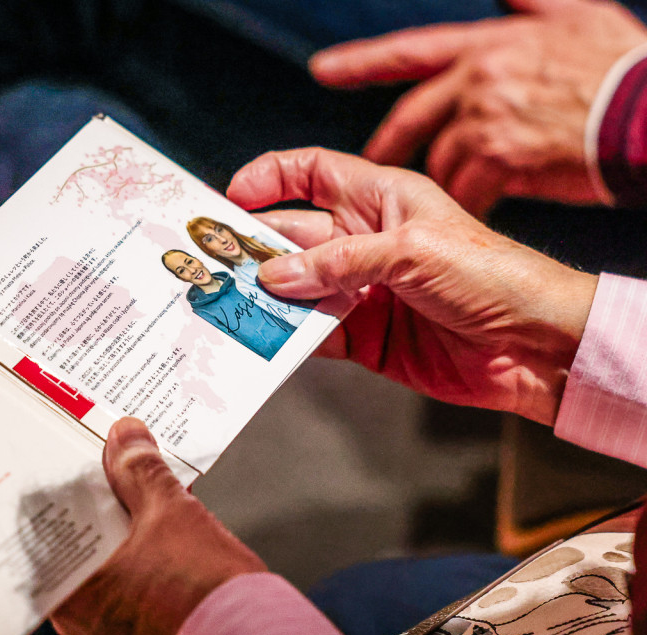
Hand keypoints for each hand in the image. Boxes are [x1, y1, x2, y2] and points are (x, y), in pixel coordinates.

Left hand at [50, 418, 265, 634]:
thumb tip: (125, 437)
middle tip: (109, 461)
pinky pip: (130, 575)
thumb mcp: (169, 511)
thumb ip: (140, 469)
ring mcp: (112, 623)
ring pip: (106, 556)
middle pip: (78, 538)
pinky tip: (160, 520)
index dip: (61, 486)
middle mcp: (81, 615)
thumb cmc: (204, 595)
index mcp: (69, 592)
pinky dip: (140, 547)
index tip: (72, 455)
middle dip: (96, 499)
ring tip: (140, 483)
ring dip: (122, 521)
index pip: (47, 526)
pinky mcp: (142, 625)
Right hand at [228, 148, 597, 424]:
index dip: (269, 178)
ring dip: (264, 296)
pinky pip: (312, 334)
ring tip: (228, 304)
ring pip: (294, 288)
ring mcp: (359, 290)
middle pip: (290, 236)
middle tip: (214, 263)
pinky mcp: (362, 336)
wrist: (533, 346)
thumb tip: (275, 276)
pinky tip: (265, 339)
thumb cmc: (491, 275)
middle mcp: (362, 242)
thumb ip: (340, 262)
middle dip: (252, 247)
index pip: (310, 173)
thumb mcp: (413, 251)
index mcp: (379, 199)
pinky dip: (287, 337)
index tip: (231, 198)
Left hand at [310, 0, 646, 215]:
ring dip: (441, 182)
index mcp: (486, 47)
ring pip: (439, 162)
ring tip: (446, 203)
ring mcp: (485, 120)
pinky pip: (465, 193)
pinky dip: (469, 208)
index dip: (362, 61)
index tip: (323, 69)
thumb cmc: (622, 67)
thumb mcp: (578, 16)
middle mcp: (476, 80)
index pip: (409, 52)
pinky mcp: (500, 159)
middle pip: (411, 118)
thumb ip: (532, 7)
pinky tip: (474, 220)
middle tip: (372, 169)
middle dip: (388, 146)